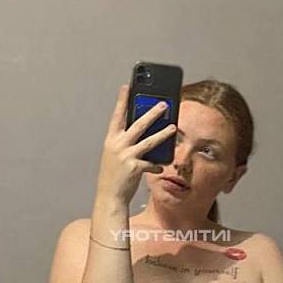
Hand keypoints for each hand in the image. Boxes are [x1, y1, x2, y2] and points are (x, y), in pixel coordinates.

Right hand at [96, 84, 176, 204]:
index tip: (126, 86)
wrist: (109, 196)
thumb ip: (125, 142)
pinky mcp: (135, 168)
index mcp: (111, 140)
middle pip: (138, 125)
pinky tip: (163, 165)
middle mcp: (117, 146)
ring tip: (173, 126)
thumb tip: (144, 132)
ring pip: (149, 141)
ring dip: (163, 133)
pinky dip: (158, 164)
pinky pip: (151, 163)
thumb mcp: (115, 155)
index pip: (117, 116)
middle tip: (164, 104)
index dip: (122, 100)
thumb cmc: (113, 175)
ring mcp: (126, 156)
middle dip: (152, 113)